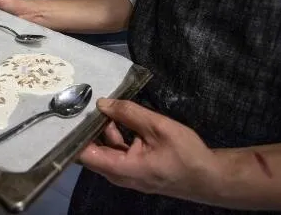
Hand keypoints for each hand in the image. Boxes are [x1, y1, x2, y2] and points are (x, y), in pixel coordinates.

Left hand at [79, 99, 221, 203]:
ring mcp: (125, 174)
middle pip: (92, 150)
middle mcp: (118, 175)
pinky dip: (117, 134)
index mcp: (120, 169)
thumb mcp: (158, 127)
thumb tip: (102, 103)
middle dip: (90, 127)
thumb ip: (129, 113)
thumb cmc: (186, 154)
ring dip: (105, 128)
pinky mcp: (134, 169)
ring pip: (105, 148)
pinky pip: (117, 150)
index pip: (83, 155)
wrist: (210, 178)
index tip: (70, 114)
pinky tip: (122, 117)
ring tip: (108, 106)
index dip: (74, 134)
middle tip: (88, 103)